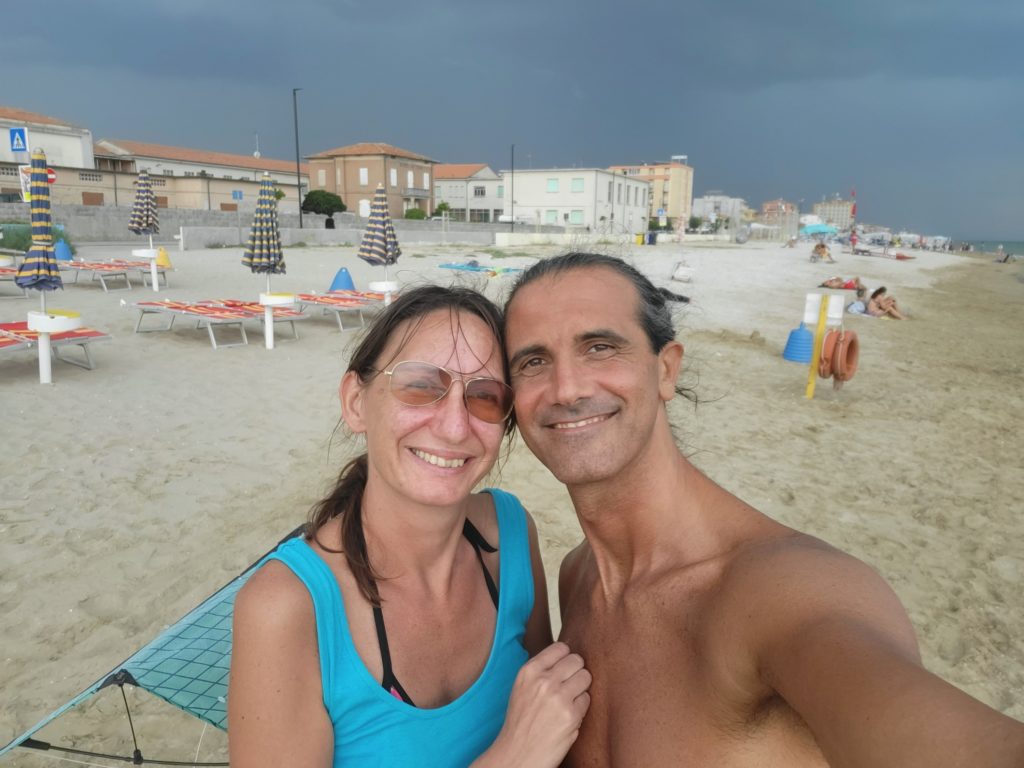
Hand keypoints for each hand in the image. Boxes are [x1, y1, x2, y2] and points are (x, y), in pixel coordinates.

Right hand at [475, 642, 591, 767]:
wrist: (517, 755)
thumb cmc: (521, 722)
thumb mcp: (523, 687)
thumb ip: (542, 671)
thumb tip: (569, 656)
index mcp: (529, 671)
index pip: (561, 647)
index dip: (566, 658)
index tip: (564, 670)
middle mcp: (543, 680)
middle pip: (577, 660)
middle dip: (576, 671)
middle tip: (569, 686)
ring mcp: (558, 697)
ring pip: (586, 677)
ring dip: (581, 688)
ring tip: (568, 701)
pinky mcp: (571, 715)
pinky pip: (587, 699)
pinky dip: (581, 707)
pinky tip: (568, 717)